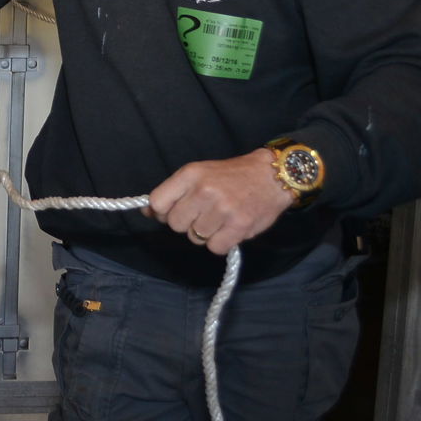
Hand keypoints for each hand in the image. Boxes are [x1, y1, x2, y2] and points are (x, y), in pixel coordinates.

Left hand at [144, 149, 294, 254]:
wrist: (272, 175)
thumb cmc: (231, 176)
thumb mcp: (198, 173)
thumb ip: (174, 192)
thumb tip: (148, 211)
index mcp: (191, 174)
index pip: (157, 202)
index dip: (162, 212)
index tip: (172, 212)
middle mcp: (204, 190)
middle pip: (175, 224)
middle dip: (186, 223)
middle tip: (202, 214)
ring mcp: (222, 209)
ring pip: (195, 238)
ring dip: (205, 233)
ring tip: (219, 219)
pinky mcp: (239, 226)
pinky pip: (214, 247)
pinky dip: (220, 243)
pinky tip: (229, 229)